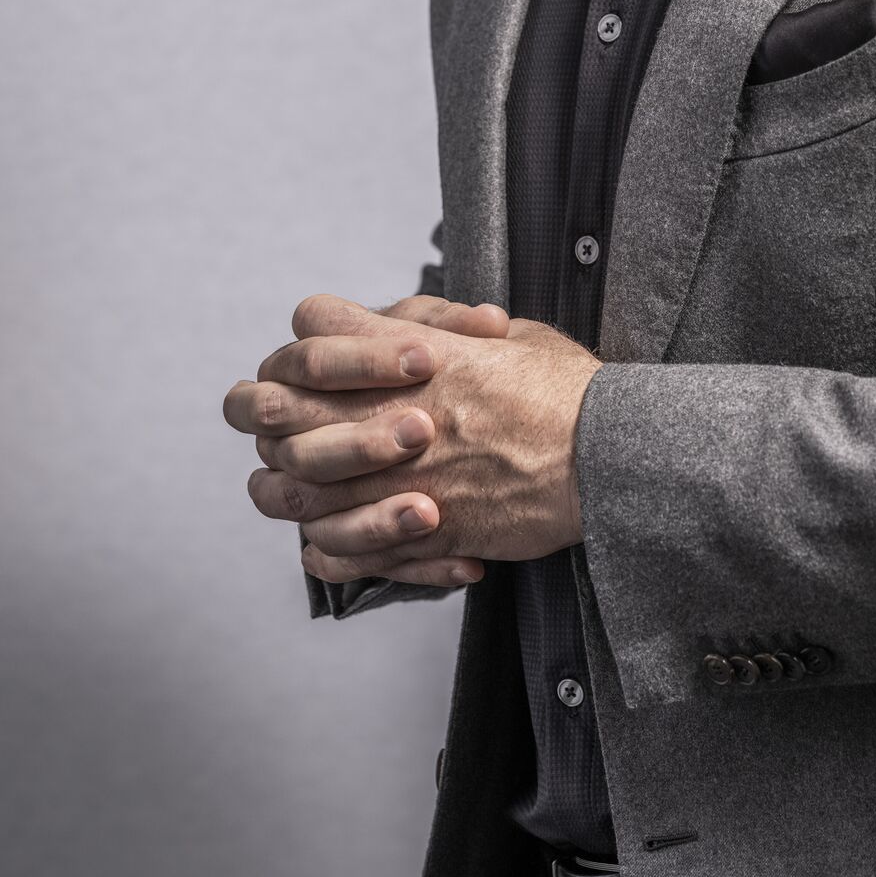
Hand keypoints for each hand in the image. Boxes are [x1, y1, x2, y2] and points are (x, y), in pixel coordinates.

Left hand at [225, 292, 602, 584]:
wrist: (606, 459)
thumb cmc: (568, 392)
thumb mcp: (511, 335)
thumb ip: (449, 329)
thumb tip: (415, 327)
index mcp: (412, 354)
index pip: (315, 327)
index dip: (312, 337)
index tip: (319, 351)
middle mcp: (389, 413)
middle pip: (278, 406)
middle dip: (268, 408)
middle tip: (271, 416)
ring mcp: (395, 479)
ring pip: (292, 486)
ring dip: (279, 481)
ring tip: (283, 482)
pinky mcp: (414, 534)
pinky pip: (337, 549)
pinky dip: (322, 547)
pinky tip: (319, 542)